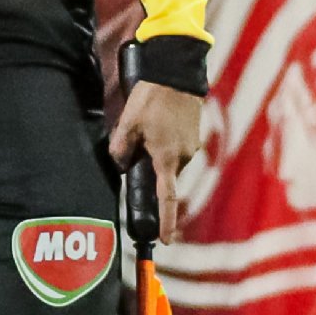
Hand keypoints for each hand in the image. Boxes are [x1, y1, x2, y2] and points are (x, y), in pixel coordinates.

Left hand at [106, 80, 208, 241]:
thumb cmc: (151, 99)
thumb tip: (120, 165)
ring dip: (157, 153)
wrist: (177, 74)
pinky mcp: (195, 135)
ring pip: (169, 160)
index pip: (167, 198)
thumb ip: (121, 149)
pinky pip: (177, 147)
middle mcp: (183, 157)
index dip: (165, 221)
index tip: (165, 240)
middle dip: (151, 171)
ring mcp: (192, 146)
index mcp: (166, 159)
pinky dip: (165, 142)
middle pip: (164, 176)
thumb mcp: (128, 124)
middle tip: (136, 146)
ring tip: (146, 126)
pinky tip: (157, 123)